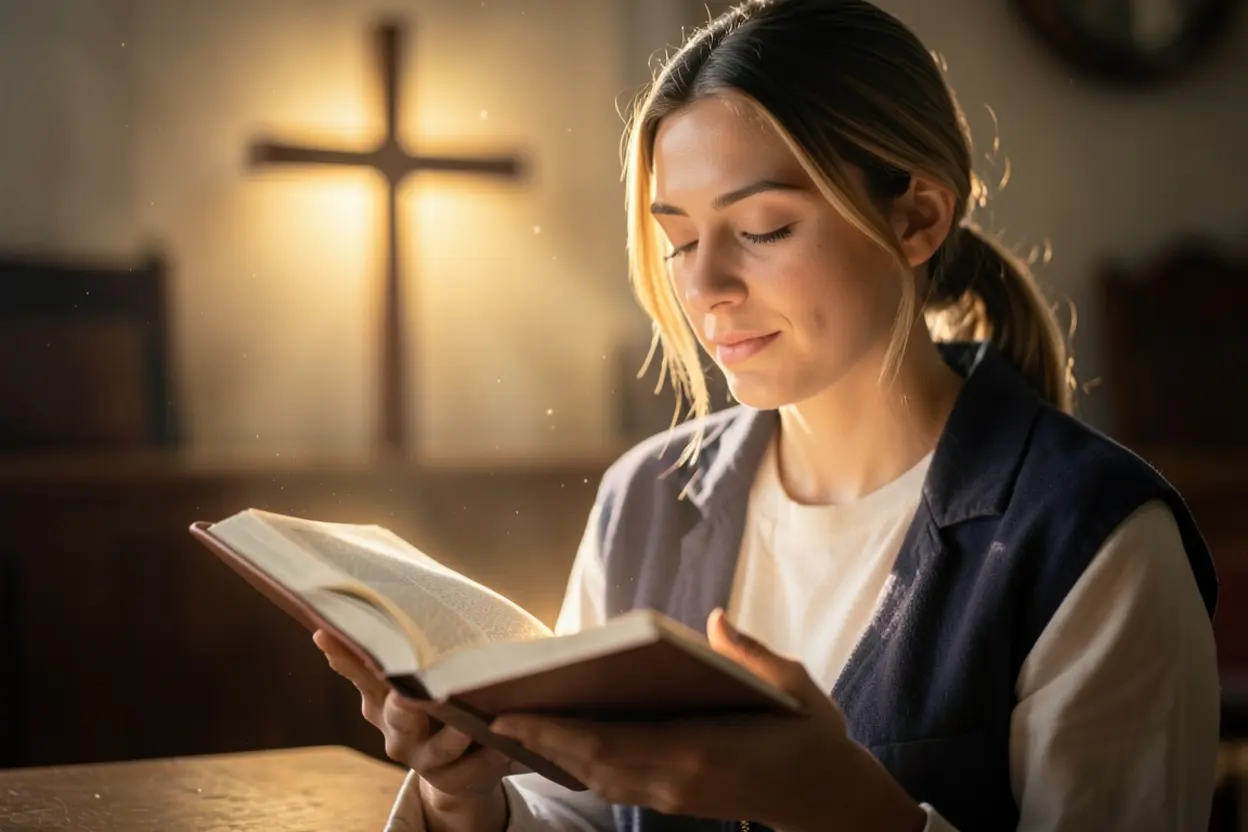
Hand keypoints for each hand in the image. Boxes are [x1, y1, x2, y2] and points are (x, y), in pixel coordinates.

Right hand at [313, 630, 514, 826]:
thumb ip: (418, 643)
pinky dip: (488, 758)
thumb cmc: (443, 702)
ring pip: (437, 749)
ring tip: (469, 726)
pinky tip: (503, 748)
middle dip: (402, 704)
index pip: (360, 671)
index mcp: (383, 697)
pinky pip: (472, 769)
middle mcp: (395, 729)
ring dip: (452, 736)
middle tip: (407, 694)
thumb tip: (409, 584)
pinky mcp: (453, 780)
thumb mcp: (426, 673)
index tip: (326, 634)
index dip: (343, 655)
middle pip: (395, 714)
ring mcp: (422, 758)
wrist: (463, 765)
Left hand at [489, 609, 925, 831]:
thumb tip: (713, 620)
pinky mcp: (677, 801)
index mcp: (699, 749)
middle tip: (492, 711)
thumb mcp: (795, 686)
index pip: (610, 742)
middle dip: (540, 738)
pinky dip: (582, 765)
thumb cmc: (811, 735)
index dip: (555, 730)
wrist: (827, 798)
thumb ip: (750, 653)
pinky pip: (617, 785)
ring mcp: (674, 796)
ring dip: (555, 753)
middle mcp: (676, 780)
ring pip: (599, 779)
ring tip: (514, 722)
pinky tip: (560, 743)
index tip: (513, 710)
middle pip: (592, 764)